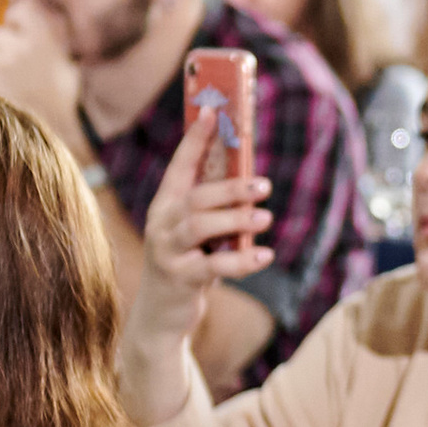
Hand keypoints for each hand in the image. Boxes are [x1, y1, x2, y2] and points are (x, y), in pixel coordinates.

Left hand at [0, 0, 86, 150]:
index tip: (20, 27)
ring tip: (1, 78)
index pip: (23, 7)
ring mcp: (3, 63)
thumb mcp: (68, 67)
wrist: (53, 134)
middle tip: (14, 66)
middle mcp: (24, 45)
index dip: (18, 17)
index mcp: (47, 39)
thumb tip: (39, 29)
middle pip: (0, 32)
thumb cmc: (62, 103)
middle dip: (4, 46)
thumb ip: (52, 45)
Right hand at [132, 106, 273, 351]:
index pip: (180, 165)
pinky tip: (265, 255)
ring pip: (201, 227)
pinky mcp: (179, 279)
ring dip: (236, 220)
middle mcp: (161, 223)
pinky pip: (213, 266)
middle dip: (231, 188)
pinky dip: (241, 260)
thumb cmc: (186, 262)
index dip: (195, 139)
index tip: (213, 112)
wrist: (160, 314)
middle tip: (264, 185)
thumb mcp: (194, 231)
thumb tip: (248, 178)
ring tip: (266, 217)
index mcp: (165, 204)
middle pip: (196, 198)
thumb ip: (211, 208)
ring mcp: (167, 251)